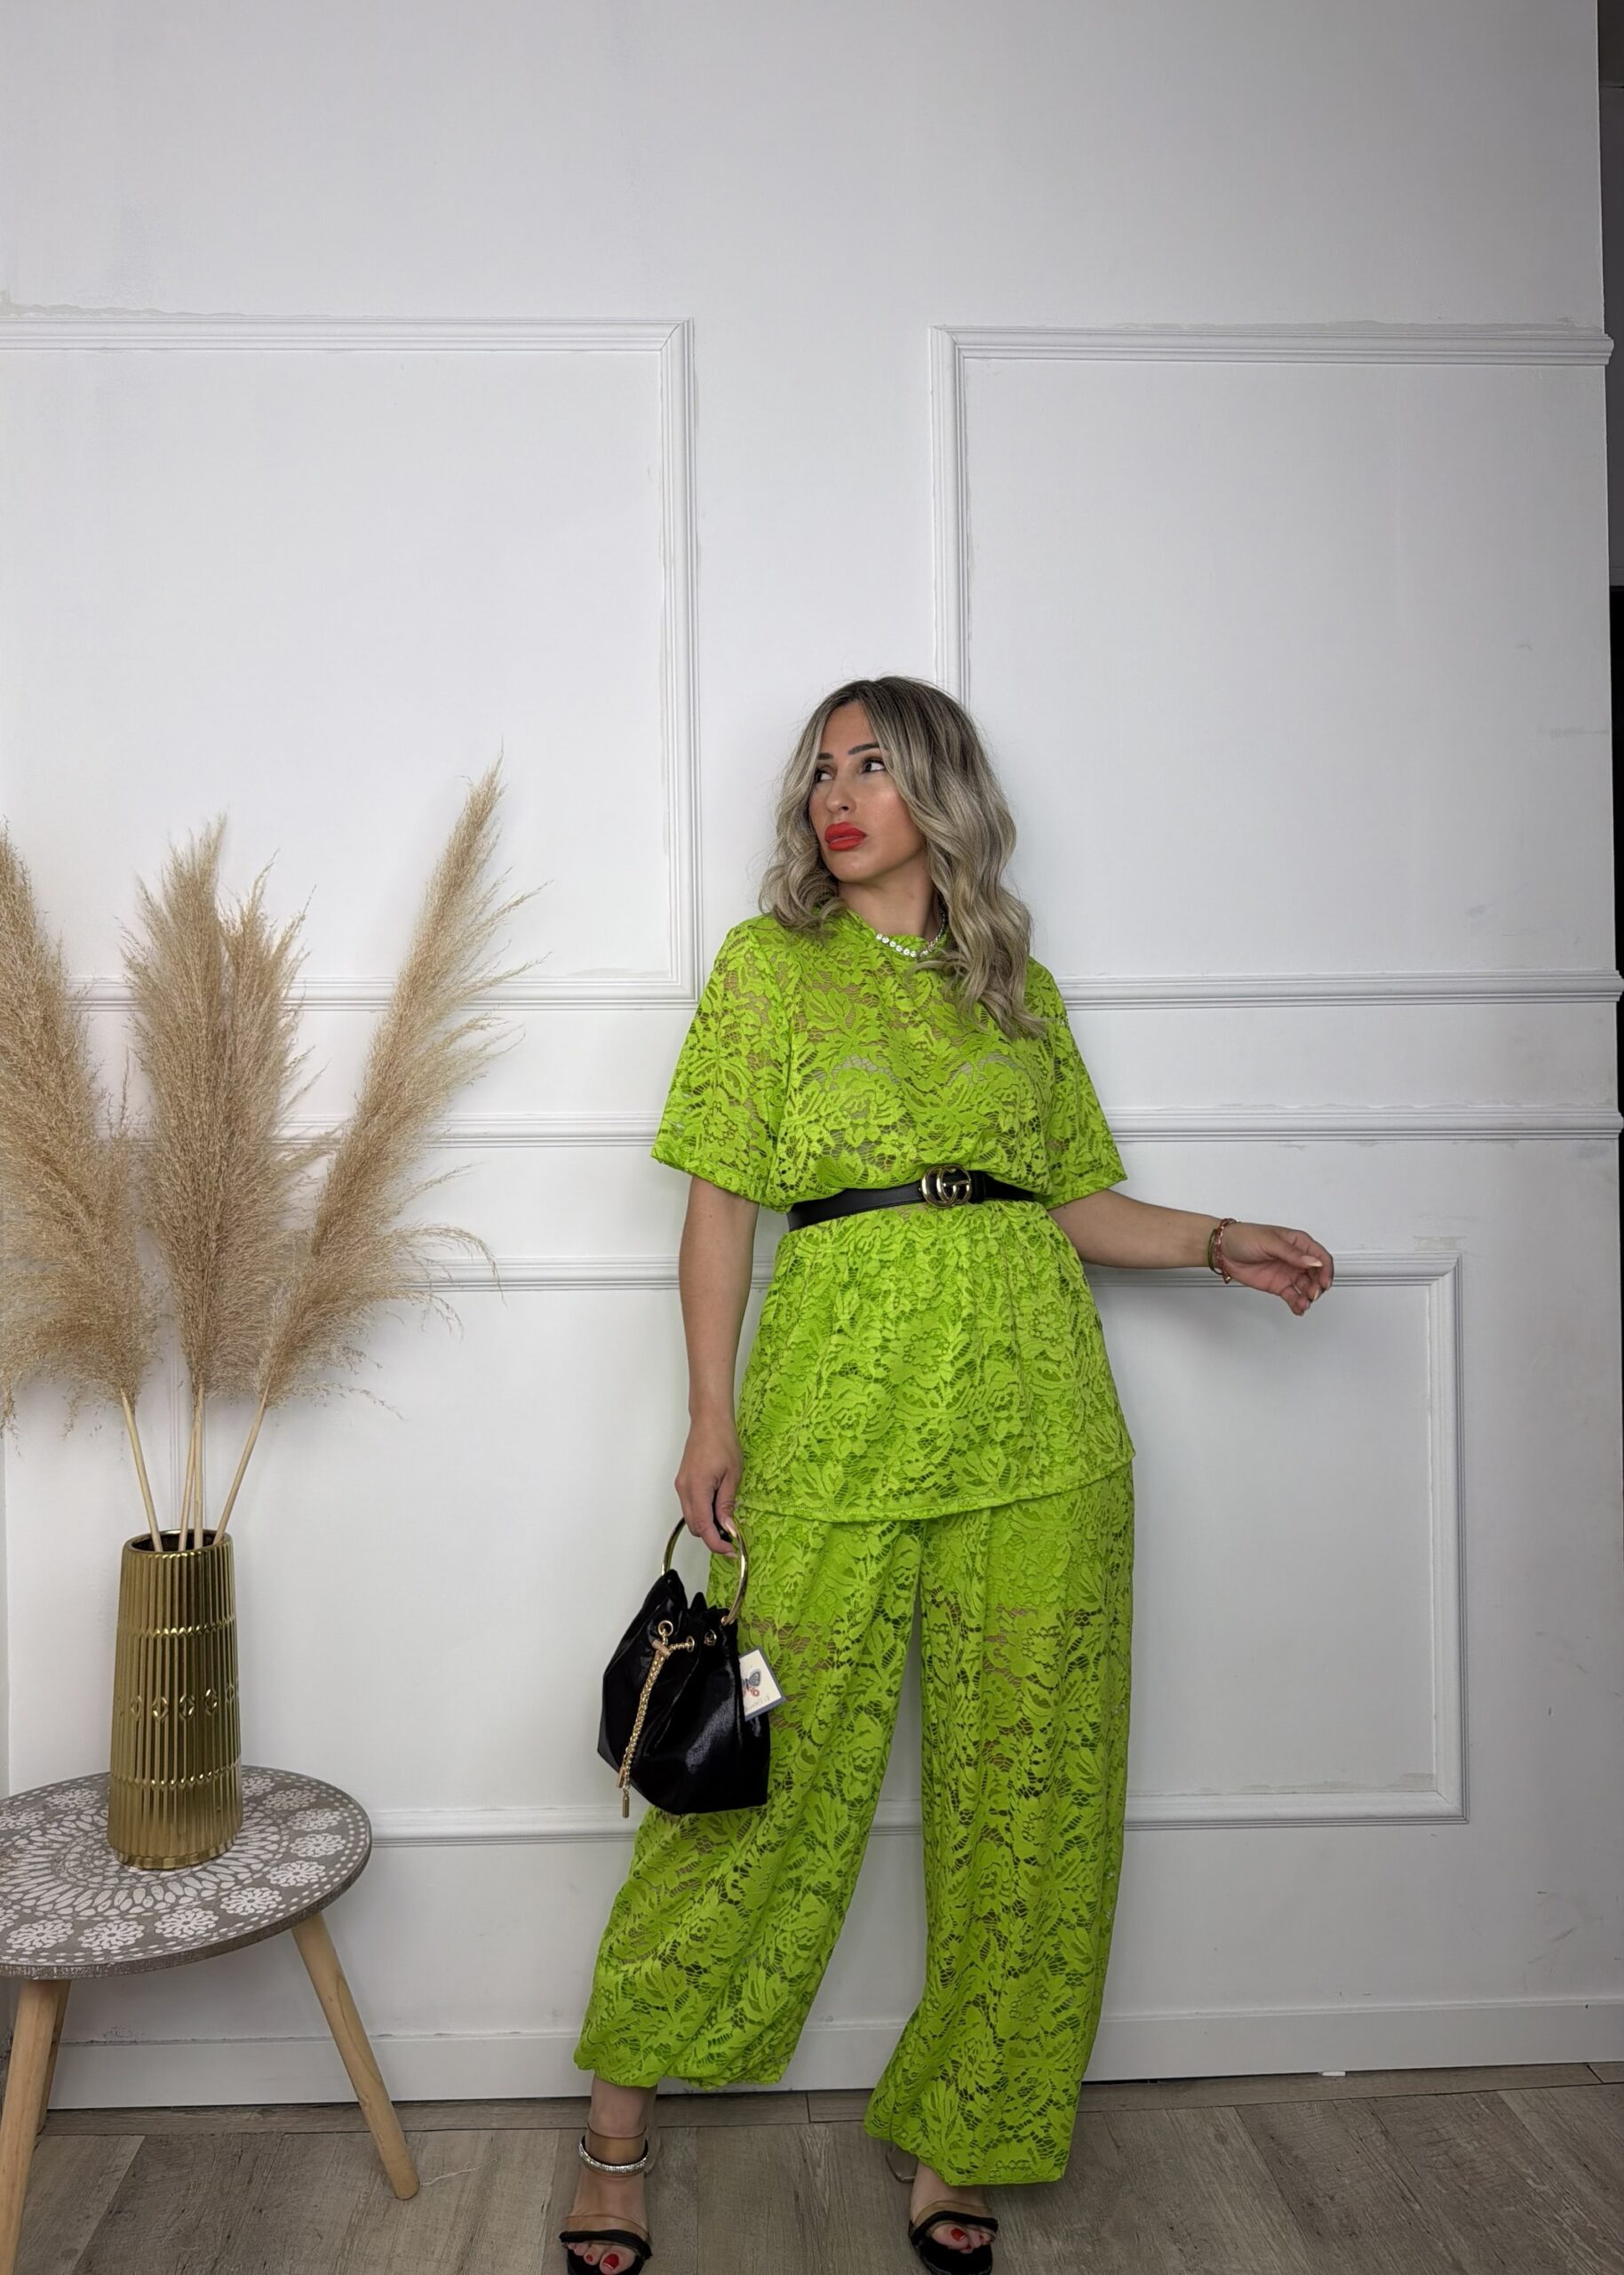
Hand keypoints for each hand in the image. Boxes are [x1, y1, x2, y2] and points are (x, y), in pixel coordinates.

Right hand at [675, 1414, 744, 1554]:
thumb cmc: (723, 1442)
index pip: (703, 1528)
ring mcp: (681, 1486)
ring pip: (691, 1517)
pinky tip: (717, 1507)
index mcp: (697, 1489)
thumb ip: (727, 1503)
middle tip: (732, 1536)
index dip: (716, 1544)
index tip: (730, 1550)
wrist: (709, 1421)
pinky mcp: (683, 1481)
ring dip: (707, 1524)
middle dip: (711, 1536)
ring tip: (727, 1520)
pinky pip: (691, 1505)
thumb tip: (727, 1527)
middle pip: (694, 1526)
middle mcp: (684, 1490)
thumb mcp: (732, 1475)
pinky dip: (702, 1512)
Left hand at [1215, 1222, 1332, 1314]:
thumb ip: (1291, 1254)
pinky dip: (1298, 1303)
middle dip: (1318, 1286)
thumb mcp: (1269, 1241)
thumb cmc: (1244, 1237)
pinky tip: (1299, 1308)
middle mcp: (1296, 1258)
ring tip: (1303, 1303)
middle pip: (1317, 1275)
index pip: (1320, 1256)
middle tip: (1313, 1293)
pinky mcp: (1279, 1285)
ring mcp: (1288, 1273)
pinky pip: (1294, 1296)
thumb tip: (1313, 1261)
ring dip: (1309, 1297)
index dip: (1326, 1270)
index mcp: (1298, 1243)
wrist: (1223, 1250)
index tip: (1324, 1282)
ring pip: (1307, 1287)